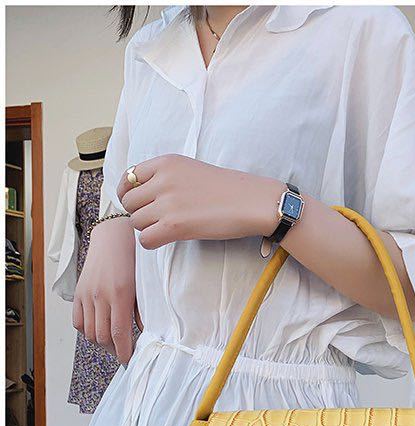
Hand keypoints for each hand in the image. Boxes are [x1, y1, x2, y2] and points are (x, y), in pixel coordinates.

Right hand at [72, 217, 137, 363]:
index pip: (119, 334)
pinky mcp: (78, 293)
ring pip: (89, 332)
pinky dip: (88, 331)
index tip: (130, 361)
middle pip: (102, 336)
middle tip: (124, 353)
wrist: (113, 238)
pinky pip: (78, 321)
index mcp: (120, 295)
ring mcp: (86, 295)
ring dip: (101, 343)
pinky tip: (100, 331)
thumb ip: (143, 311)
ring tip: (114, 344)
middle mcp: (100, 297)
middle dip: (114, 350)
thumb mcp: (144, 285)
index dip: (124, 352)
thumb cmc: (134, 261)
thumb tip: (146, 334)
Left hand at [118, 155, 282, 249]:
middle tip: (158, 219)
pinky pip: (145, 240)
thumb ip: (167, 177)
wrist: (254, 202)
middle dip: (140, 213)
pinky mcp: (174, 225)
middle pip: (129, 202)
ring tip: (168, 229)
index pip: (129, 177)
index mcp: (166, 163)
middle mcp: (162, 180)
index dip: (130, 193)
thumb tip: (145, 196)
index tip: (140, 203)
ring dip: (148, 229)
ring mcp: (167, 203)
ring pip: (136, 222)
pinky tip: (166, 239)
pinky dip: (152, 243)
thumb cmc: (230, 189)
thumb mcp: (193, 170)